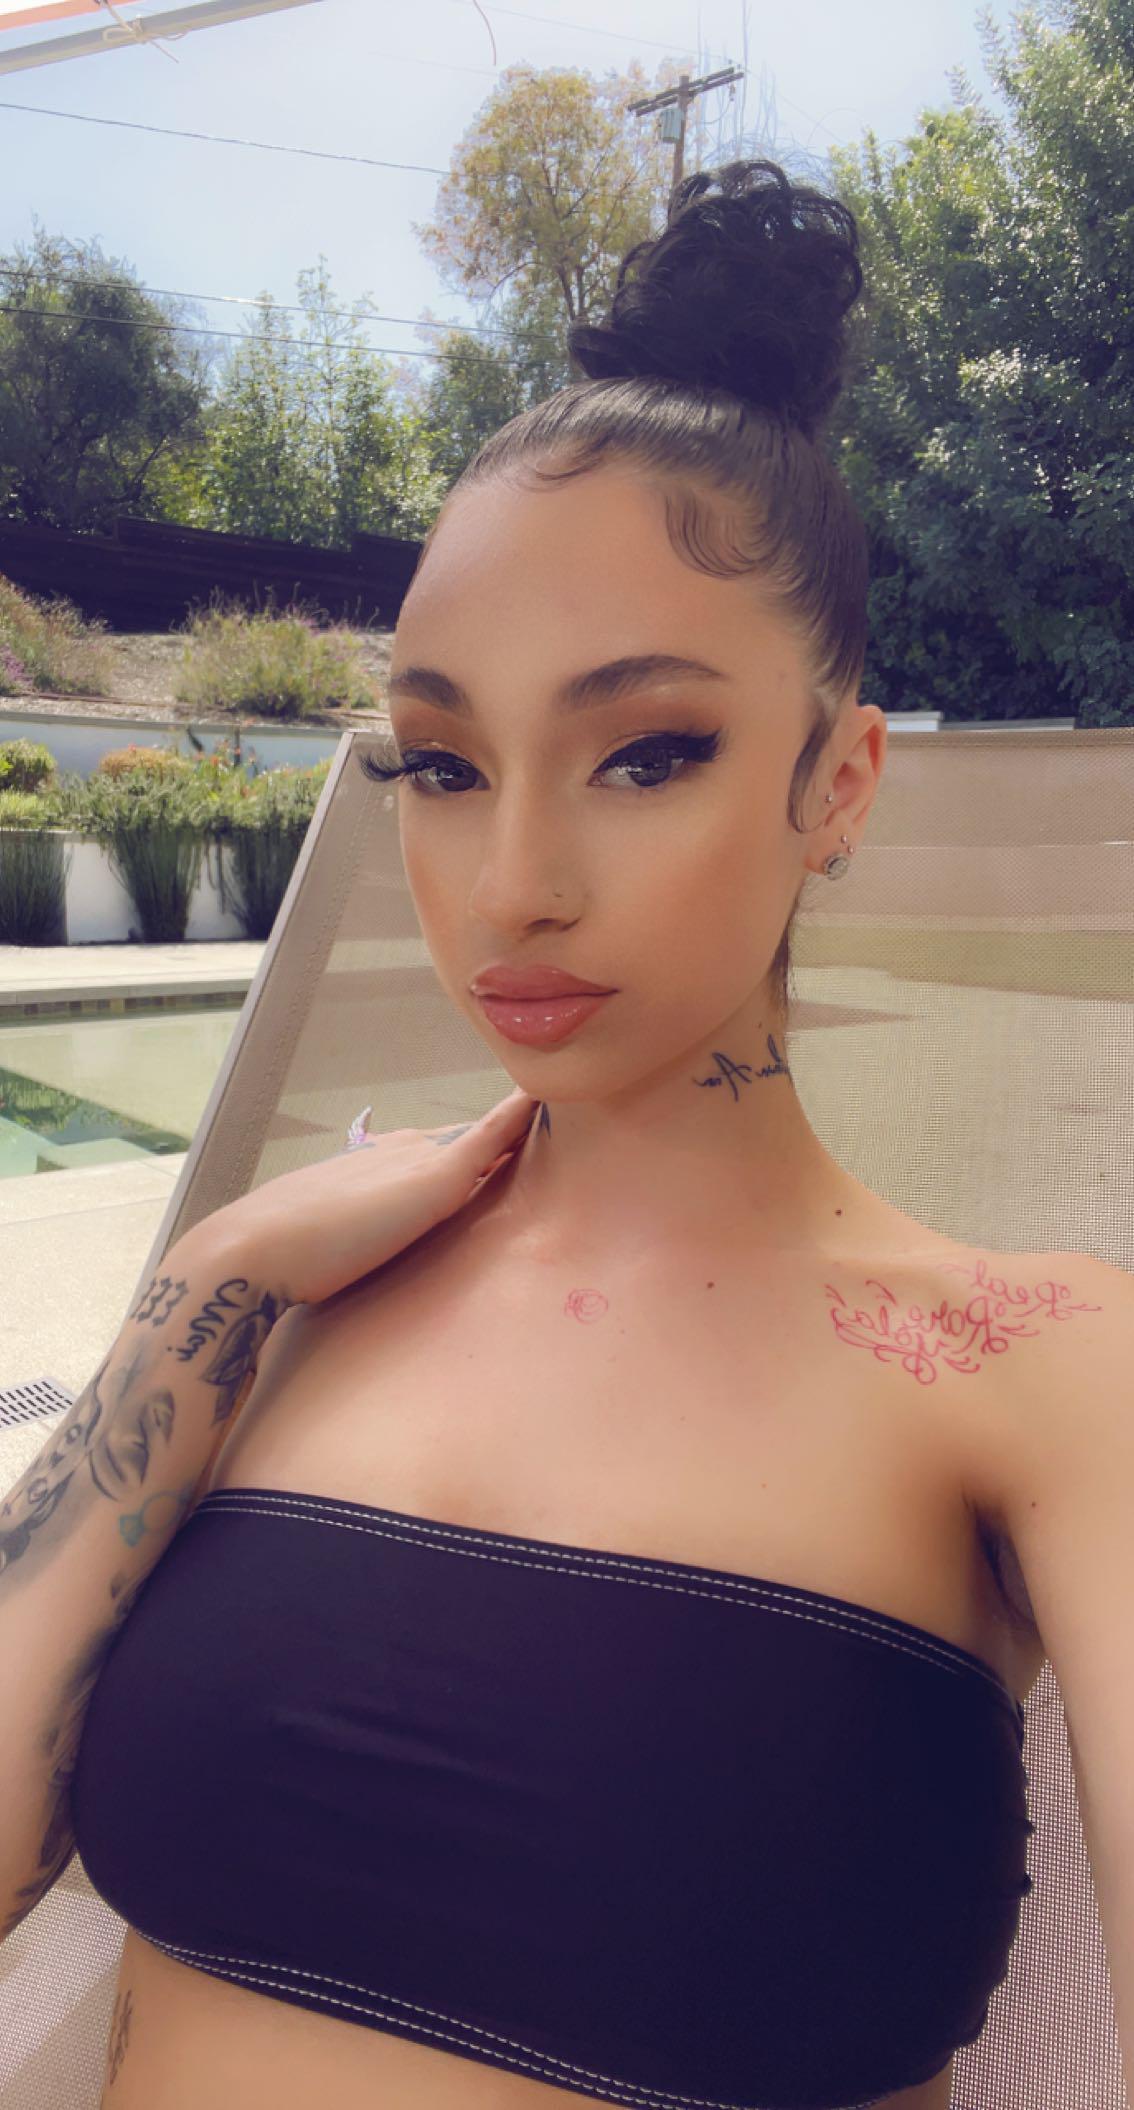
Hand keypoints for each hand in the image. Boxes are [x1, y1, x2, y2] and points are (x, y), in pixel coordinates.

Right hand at [182, 1088, 538, 1309]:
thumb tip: (342, 1263)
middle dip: (496, 1142)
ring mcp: (418, 1160)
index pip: (428, 1156)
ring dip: (515, 1127)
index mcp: (368, 1167)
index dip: (460, 1157)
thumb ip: (343, 1243)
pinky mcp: (437, 1177)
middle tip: (542, 1131)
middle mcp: (396, 1152)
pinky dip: (520, 1116)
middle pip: (460, 1144)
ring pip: (481, 1138)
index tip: (490, 1156)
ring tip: (560, 1111)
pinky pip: (493, 1136)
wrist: (256, 1252)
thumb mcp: (319, 1244)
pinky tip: (548, 1098)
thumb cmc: (276, 1261)